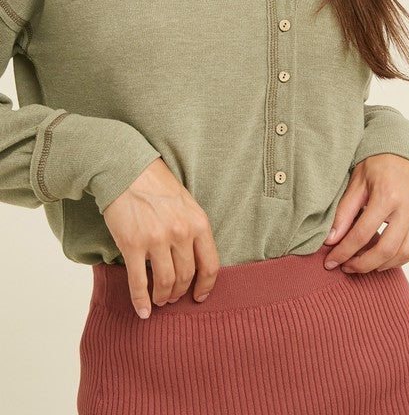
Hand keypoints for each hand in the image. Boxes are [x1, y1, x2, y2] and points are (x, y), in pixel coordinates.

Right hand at [102, 158, 219, 317]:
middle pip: (186, 276)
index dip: (206, 286)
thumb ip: (192, 228)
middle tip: (172, 297)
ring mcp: (157, 239)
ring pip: (165, 282)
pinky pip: (139, 282)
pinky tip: (142, 311)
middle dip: (179, 292)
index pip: (210, 264)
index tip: (200, 297)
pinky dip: (141, 301)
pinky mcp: (133, 245)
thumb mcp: (185, 203)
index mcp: (198, 222)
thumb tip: (193, 258)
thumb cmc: (156, 184)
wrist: (126, 169)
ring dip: (162, 297)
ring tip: (159, 301)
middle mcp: (180, 232)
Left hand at [322, 153, 408, 272]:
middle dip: (363, 265)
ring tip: (363, 265)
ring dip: (382, 265)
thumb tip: (331, 241)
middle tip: (346, 267)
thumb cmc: (377, 163)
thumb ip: (344, 213)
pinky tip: (383, 259)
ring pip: (404, 253)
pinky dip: (399, 259)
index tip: (331, 261)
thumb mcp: (356, 183)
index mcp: (387, 195)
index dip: (345, 252)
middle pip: (386, 250)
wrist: (403, 150)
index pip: (363, 233)